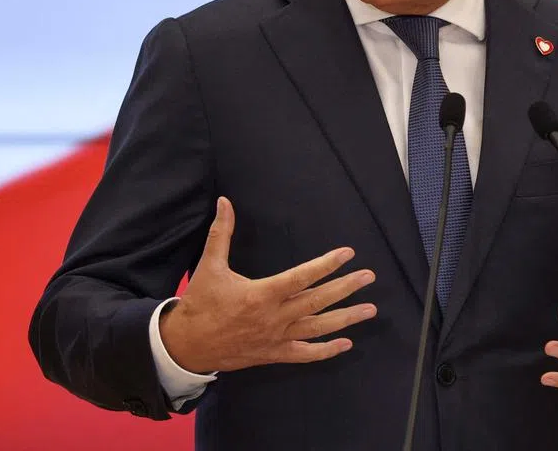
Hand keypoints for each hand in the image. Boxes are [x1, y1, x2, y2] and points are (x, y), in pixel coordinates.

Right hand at [160, 196, 377, 373]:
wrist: (187, 345)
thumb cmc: (200, 303)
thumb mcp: (209, 265)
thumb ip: (221, 233)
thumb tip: (224, 202)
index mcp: (262, 294)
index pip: (302, 277)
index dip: (326, 265)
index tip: (347, 254)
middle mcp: (274, 317)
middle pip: (318, 301)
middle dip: (346, 288)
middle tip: (369, 277)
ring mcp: (277, 337)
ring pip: (318, 328)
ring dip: (346, 318)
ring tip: (370, 309)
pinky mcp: (274, 353)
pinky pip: (305, 354)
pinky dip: (326, 351)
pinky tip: (346, 343)